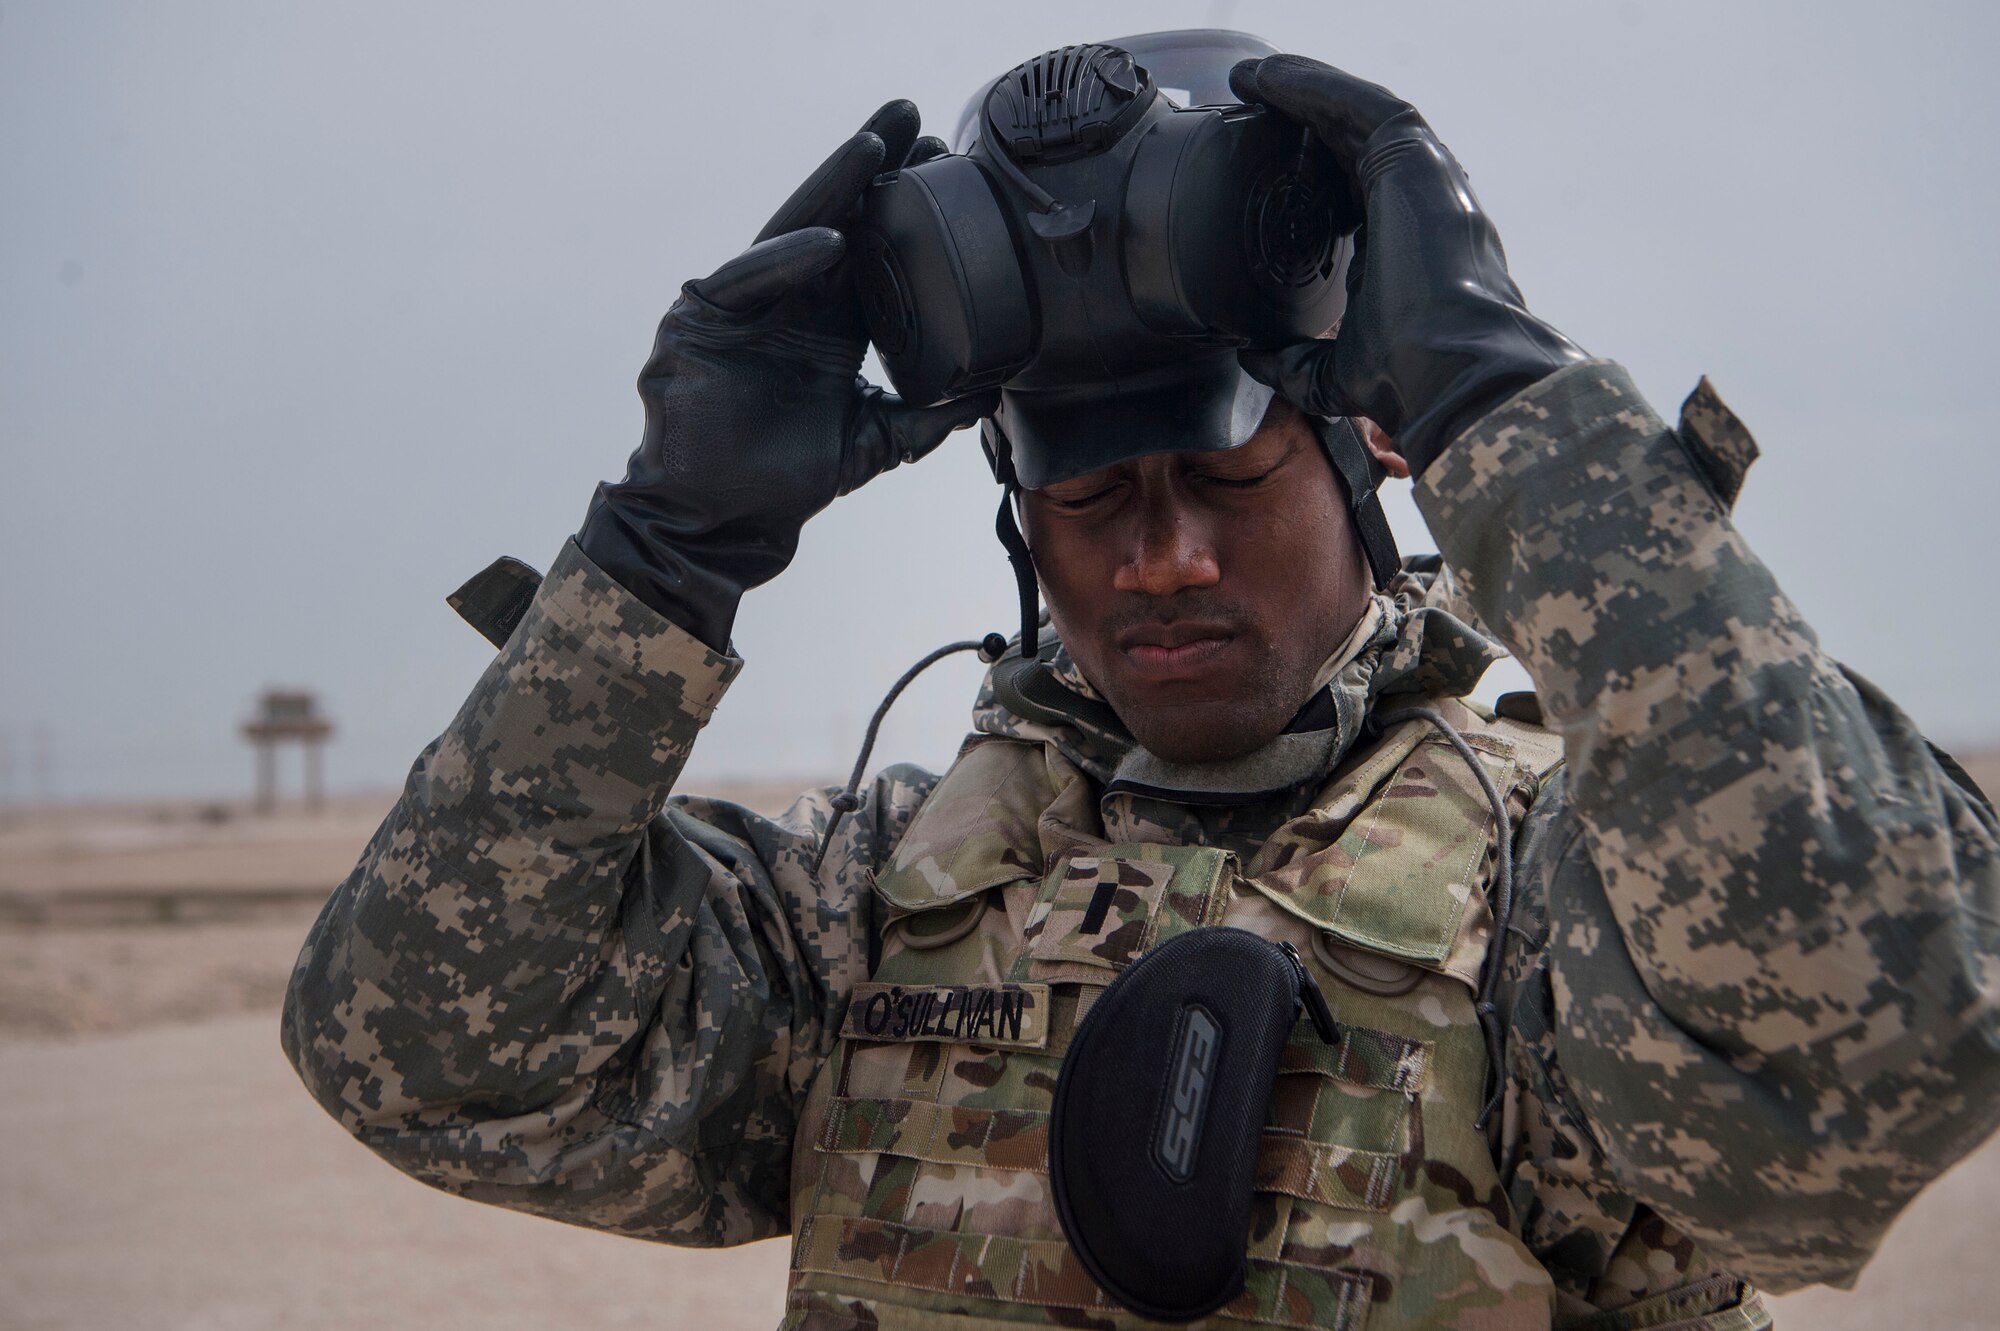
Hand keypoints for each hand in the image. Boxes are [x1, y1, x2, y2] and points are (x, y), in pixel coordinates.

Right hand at [578, 101, 995, 649]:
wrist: (725, 526)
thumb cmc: (784, 483)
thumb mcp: (874, 442)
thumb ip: (926, 417)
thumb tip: (988, 394)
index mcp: (828, 326)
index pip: (870, 252)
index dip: (903, 209)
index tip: (946, 164)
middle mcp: (786, 305)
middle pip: (834, 222)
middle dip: (870, 168)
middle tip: (912, 115)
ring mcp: (740, 308)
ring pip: (790, 233)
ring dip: (832, 188)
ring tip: (874, 148)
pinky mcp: (698, 323)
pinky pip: (745, 280)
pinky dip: (787, 259)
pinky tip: (829, 238)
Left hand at [1228, 56, 1584, 476]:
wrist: (1446, 371)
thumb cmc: (1405, 378)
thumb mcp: (1327, 373)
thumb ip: (1290, 361)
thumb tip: (1251, 357)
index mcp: (1396, 250)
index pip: (1346, 192)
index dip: (1303, 171)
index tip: (1256, 165)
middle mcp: (1412, 207)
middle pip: (1349, 145)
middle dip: (1299, 118)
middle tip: (1245, 102)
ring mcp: (1420, 179)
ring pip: (1357, 115)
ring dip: (1303, 91)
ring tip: (1252, 78)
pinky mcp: (1418, 160)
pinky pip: (1363, 105)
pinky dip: (1317, 87)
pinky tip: (1273, 76)